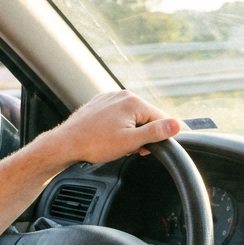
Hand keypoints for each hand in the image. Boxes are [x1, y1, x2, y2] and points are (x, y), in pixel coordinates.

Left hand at [42, 91, 180, 166]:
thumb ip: (156, 132)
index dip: (159, 137)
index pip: (161, 118)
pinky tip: (108, 138)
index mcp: (133, 102)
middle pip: (146, 117)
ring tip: (116, 144)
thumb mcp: (131, 141)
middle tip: (130, 149)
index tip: (148, 149)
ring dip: (130, 132)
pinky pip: (118, 115)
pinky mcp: (100, 104)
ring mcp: (110, 98)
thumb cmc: (95, 143)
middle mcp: (122, 95)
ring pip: (131, 117)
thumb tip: (177, 125)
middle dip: (142, 135)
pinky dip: (118, 127)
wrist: (66, 143)